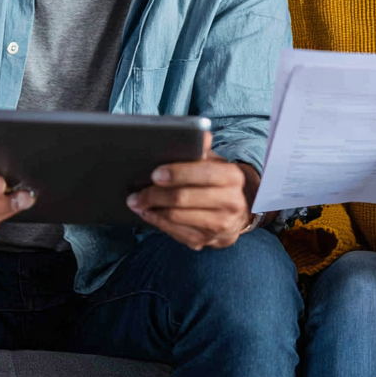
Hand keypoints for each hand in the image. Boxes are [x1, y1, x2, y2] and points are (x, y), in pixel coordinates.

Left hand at [125, 132, 254, 250]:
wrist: (240, 212)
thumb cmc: (220, 182)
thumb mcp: (216, 162)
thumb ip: (203, 150)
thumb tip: (201, 135)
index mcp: (232, 177)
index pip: (203, 173)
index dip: (177, 173)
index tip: (155, 174)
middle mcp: (230, 203)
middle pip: (184, 198)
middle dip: (155, 195)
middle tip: (135, 193)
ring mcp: (219, 225)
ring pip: (176, 217)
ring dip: (151, 210)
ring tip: (137, 202)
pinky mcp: (207, 241)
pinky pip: (175, 233)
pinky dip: (157, 222)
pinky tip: (148, 213)